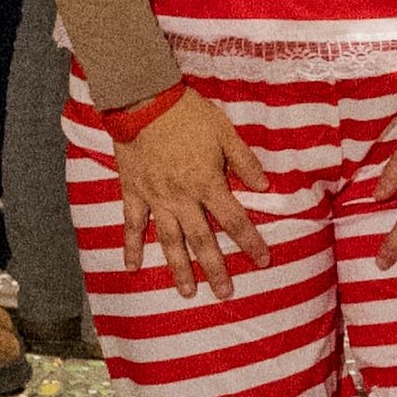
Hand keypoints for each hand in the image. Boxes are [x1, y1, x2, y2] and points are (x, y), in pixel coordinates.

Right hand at [116, 87, 267, 297]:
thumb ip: (245, 161)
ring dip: (178, 268)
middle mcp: (183, 198)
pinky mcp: (133, 193)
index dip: (250, 242)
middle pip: (202, 240)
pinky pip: (132, 225)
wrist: (144, 102)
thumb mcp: (225, 132)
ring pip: (169, 241)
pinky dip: (130, 247)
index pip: (235, 220)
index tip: (263, 261)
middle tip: (225, 293)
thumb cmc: (188, 115)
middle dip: (216, 268)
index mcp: (208, 183)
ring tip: (187, 292)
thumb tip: (266, 187)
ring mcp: (156, 199)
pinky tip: (132, 268)